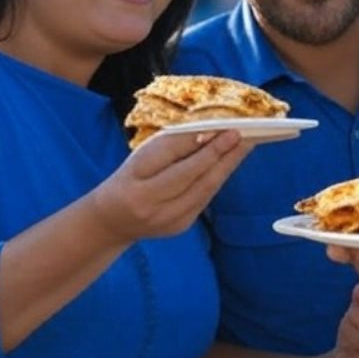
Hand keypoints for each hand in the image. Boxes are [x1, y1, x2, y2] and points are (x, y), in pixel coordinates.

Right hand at [86, 130, 255, 241]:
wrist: (112, 221)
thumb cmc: (127, 179)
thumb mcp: (140, 158)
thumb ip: (171, 148)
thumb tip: (208, 133)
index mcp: (138, 186)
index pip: (178, 163)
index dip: (207, 147)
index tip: (229, 131)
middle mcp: (154, 207)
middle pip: (198, 178)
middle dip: (225, 155)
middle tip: (246, 136)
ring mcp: (170, 221)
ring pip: (207, 190)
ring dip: (228, 166)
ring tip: (244, 146)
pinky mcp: (182, 226)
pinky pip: (205, 198)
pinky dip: (217, 178)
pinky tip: (228, 163)